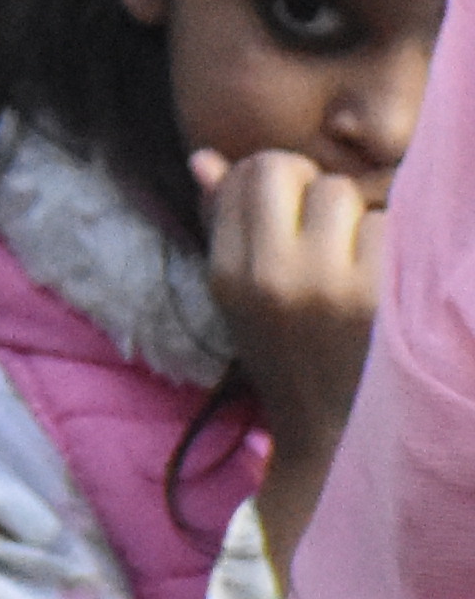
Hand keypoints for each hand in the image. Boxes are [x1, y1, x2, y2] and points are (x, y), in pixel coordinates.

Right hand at [199, 142, 391, 552]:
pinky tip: (388, 280)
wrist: (338, 440)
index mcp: (228, 272)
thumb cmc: (291, 359)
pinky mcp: (380, 301)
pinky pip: (388, 227)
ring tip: (359, 259)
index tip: (294, 206)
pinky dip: (394, 246)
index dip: (278, 178)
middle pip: (293, 172)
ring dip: (358, 218)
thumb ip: (221, 223)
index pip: (246, 173)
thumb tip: (204, 158)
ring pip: (345, 196)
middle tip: (330, 231)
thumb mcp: (241, 298)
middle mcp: (271, 276)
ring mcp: (328, 287)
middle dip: (316, 191)